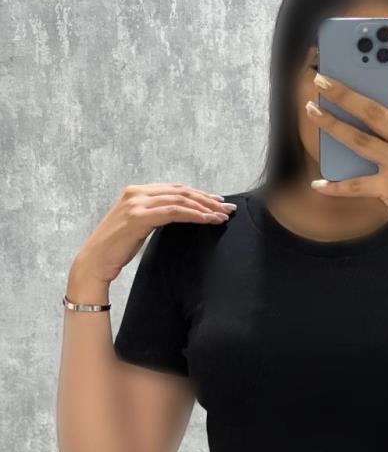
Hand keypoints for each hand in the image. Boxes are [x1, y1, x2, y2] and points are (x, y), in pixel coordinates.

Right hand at [70, 183, 235, 286]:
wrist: (94, 262)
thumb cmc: (116, 248)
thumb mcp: (138, 226)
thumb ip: (156, 215)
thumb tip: (182, 215)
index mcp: (137, 192)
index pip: (176, 189)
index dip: (199, 195)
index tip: (218, 203)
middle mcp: (136, 192)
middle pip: (181, 191)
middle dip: (207, 200)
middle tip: (227, 209)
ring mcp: (136, 203)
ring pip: (180, 200)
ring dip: (205, 208)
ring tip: (222, 216)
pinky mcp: (138, 216)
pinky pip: (174, 212)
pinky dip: (194, 215)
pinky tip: (208, 221)